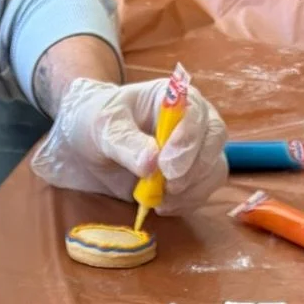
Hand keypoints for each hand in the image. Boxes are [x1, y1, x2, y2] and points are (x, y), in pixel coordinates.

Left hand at [31, 76, 228, 214]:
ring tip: (159, 198)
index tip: (167, 166)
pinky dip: (186, 203)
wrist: (88, 146)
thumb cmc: (97, 122)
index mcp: (173, 97)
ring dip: (191, 190)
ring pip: (214, 169)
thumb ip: (126, 143)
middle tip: (167, 185)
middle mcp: (191, 120)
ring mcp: (195, 150)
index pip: (197, 112)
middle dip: (194, 167)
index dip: (188, 140)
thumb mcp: (104, 126)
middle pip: (214, 139)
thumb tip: (152, 163)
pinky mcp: (190, 177)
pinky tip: (161, 205)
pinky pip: (203, 192)